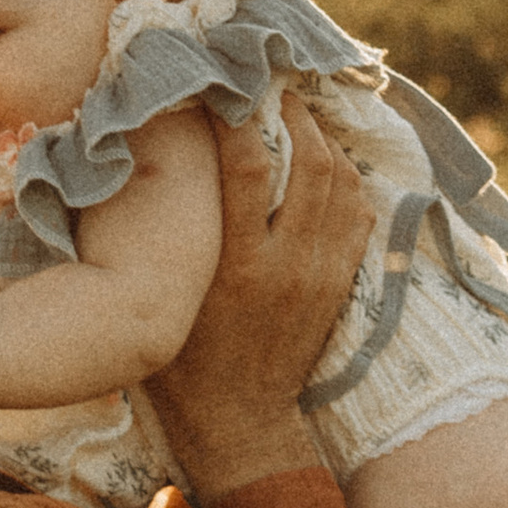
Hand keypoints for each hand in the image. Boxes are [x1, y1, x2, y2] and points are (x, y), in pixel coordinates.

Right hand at [140, 103, 371, 505]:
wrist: (240, 422)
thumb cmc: (181, 362)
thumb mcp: (166, 298)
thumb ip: (166, 239)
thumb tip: (148, 166)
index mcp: (237, 268)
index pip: (246, 169)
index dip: (238, 117)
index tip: (223, 85)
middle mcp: (289, 265)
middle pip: (312, 164)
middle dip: (295, 114)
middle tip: (272, 86)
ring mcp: (322, 275)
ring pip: (344, 183)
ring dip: (326, 140)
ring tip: (299, 114)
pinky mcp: (340, 285)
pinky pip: (360, 215)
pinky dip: (347, 179)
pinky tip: (326, 162)